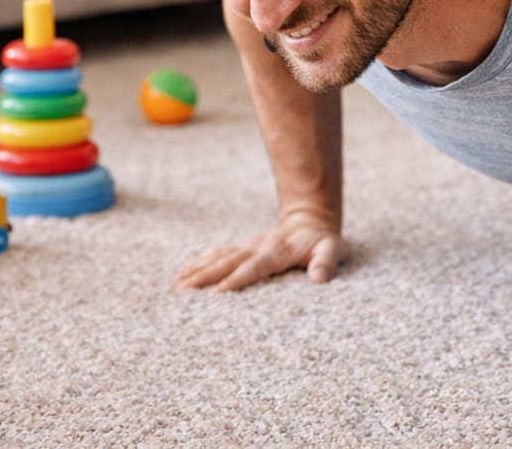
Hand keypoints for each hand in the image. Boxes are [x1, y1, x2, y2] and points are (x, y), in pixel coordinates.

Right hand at [174, 215, 346, 291]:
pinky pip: (220, 253)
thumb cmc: (324, 241)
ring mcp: (249, 246)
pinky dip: (202, 260)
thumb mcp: (333, 249)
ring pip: (220, 256)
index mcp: (278, 252)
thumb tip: (319, 278)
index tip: (217, 292)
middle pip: (229, 262)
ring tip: (178, 281)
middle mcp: (259, 247)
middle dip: (207, 274)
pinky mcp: (244, 247)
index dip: (236, 279)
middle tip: (185, 288)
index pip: (254, 267)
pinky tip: (185, 270)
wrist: (313, 219)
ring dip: (199, 267)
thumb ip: (327, 262)